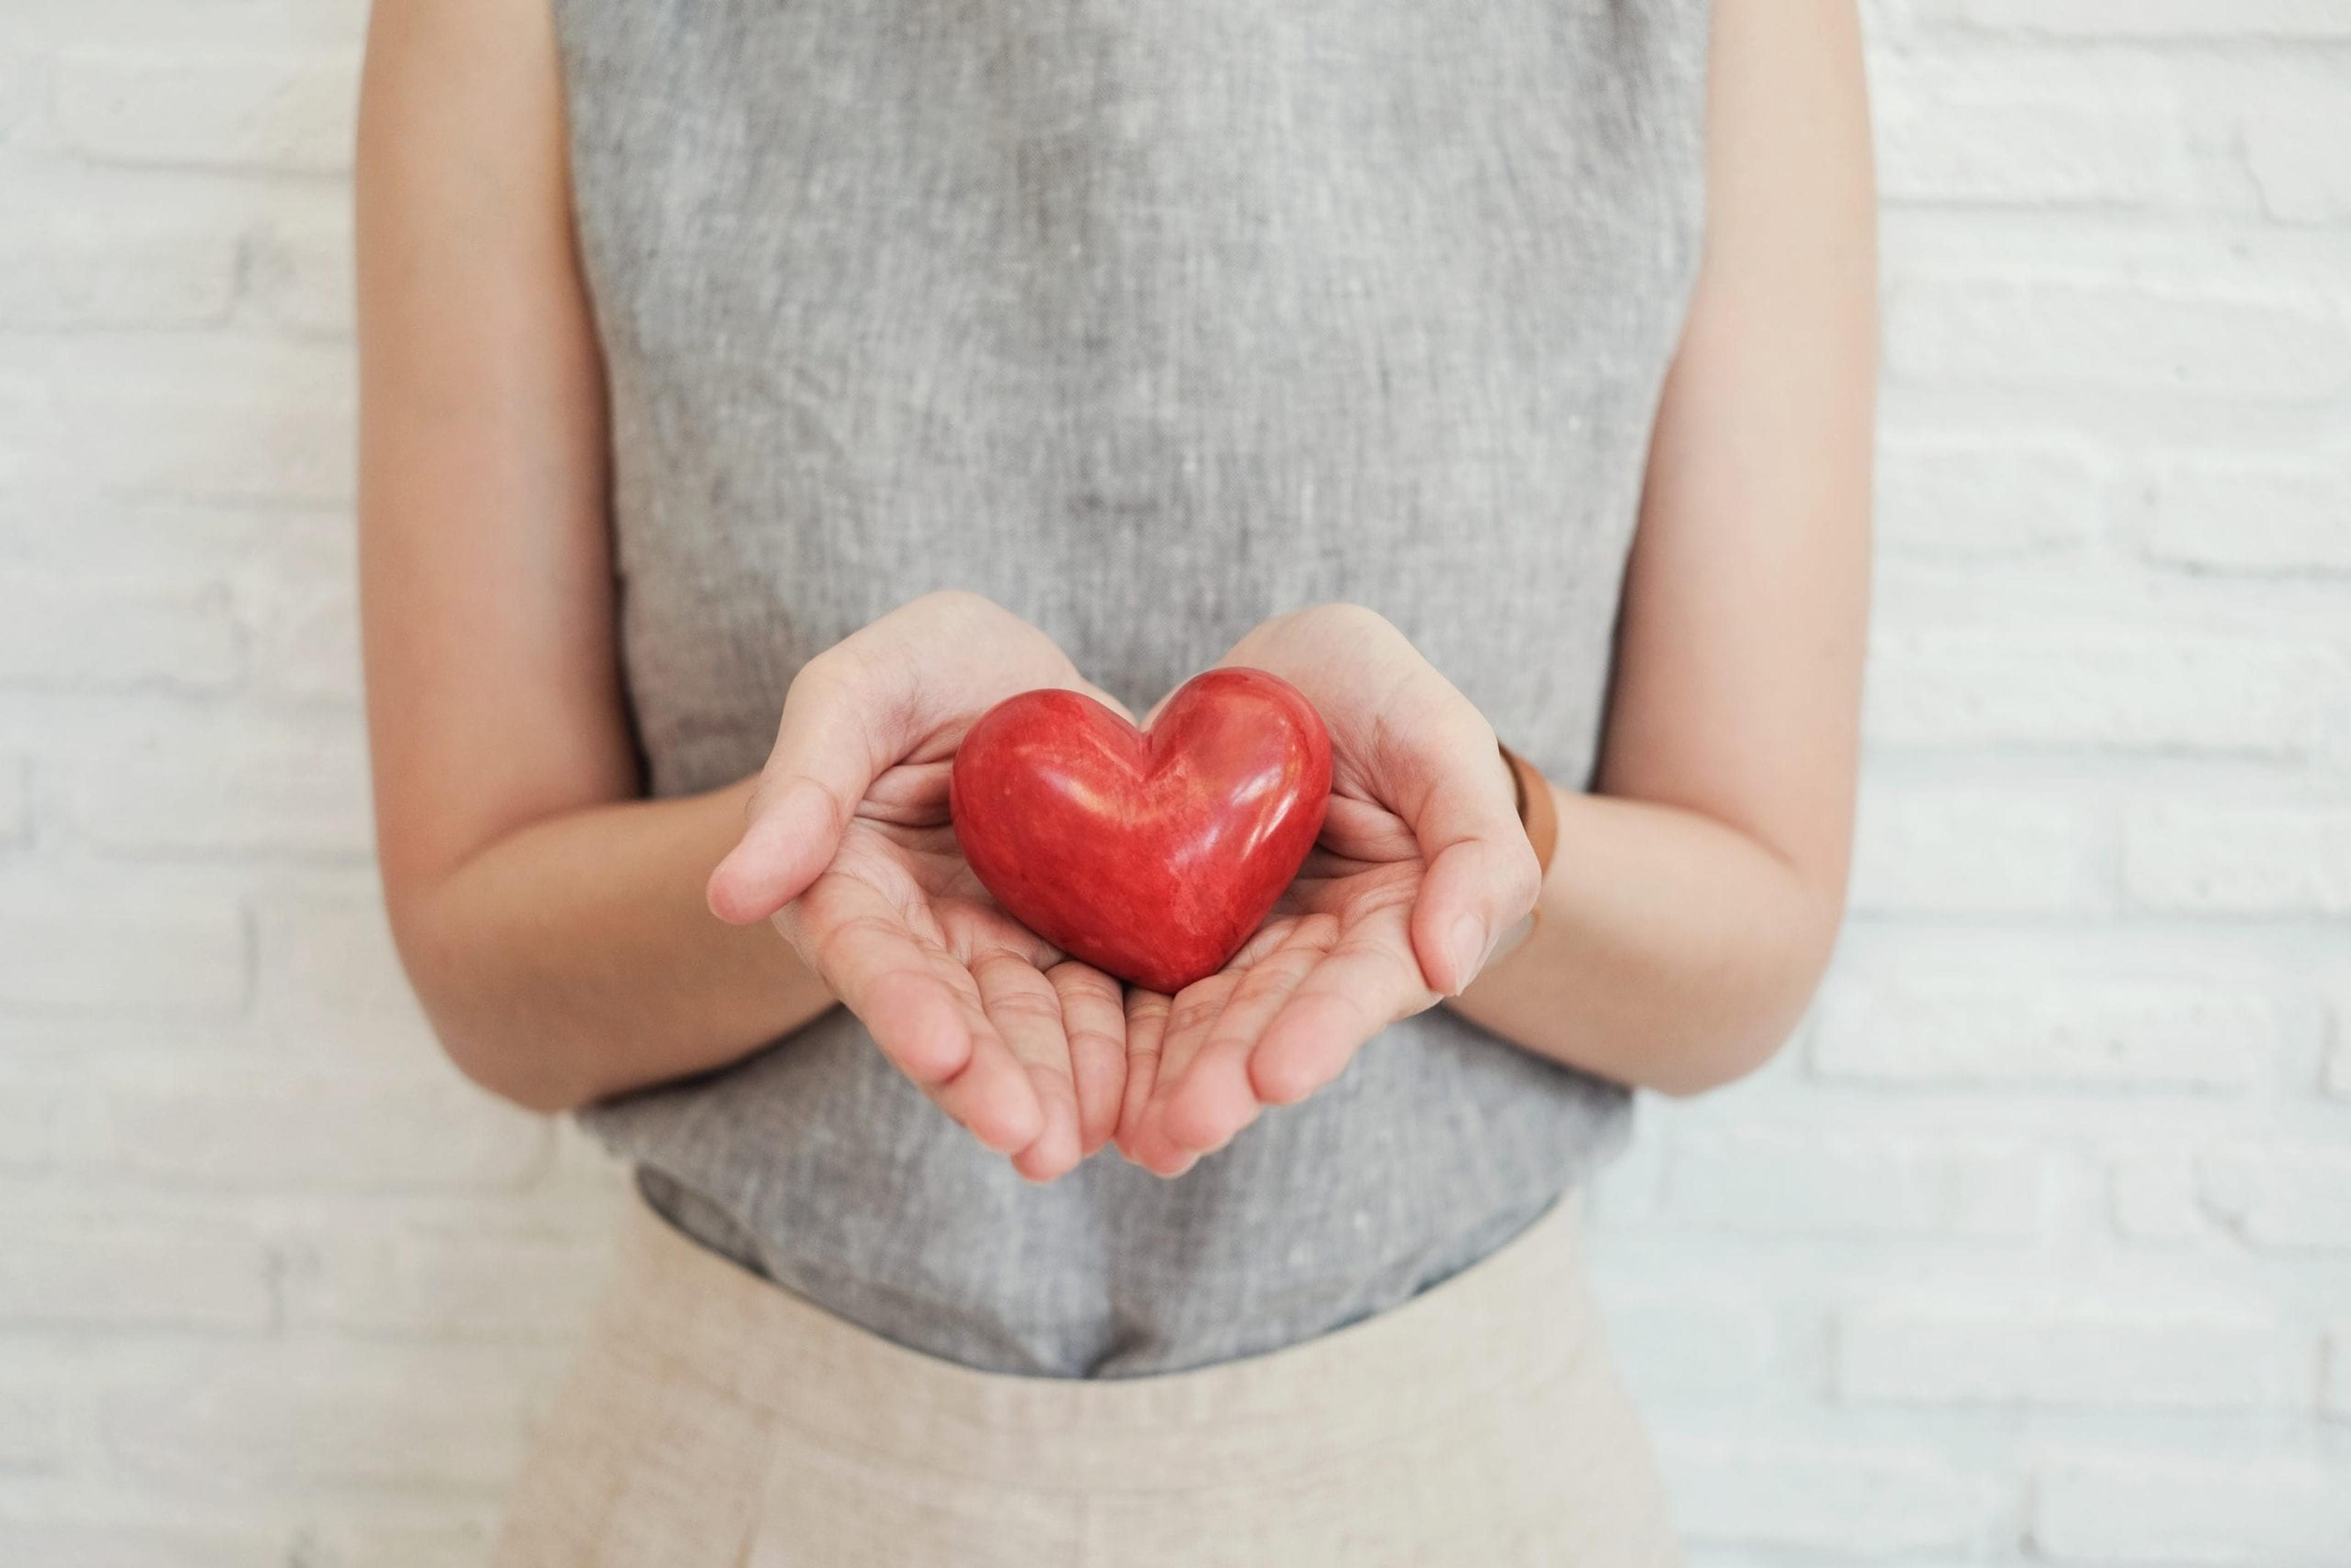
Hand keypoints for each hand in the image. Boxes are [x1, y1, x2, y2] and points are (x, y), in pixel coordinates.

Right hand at [707, 592, 1128, 1181]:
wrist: (1021, 681)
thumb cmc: (921, 670)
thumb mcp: (859, 690)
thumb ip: (804, 780)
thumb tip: (728, 895)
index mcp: (849, 885)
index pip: (869, 956)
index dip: (902, 1008)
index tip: (939, 1053)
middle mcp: (925, 939)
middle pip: (954, 1018)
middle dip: (990, 1082)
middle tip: (1032, 1141)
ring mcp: (1008, 951)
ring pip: (1033, 1031)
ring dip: (1059, 1091)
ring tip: (1086, 1144)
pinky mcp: (1082, 949)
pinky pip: (1107, 1007)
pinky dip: (1127, 1057)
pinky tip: (1154, 1105)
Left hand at [1115, 605, 1540, 1176]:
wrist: (1288, 682)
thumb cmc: (1385, 700)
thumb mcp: (1441, 739)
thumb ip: (1475, 846)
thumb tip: (1452, 964)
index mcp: (1394, 922)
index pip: (1364, 984)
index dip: (1323, 1027)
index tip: (1277, 1074)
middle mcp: (1316, 956)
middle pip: (1273, 1023)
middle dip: (1230, 1077)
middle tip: (1184, 1128)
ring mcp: (1240, 951)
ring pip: (1203, 1023)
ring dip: (1170, 1083)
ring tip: (1137, 1137)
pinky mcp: (1170, 934)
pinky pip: (1140, 989)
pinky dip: (1120, 1041)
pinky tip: (1090, 1094)